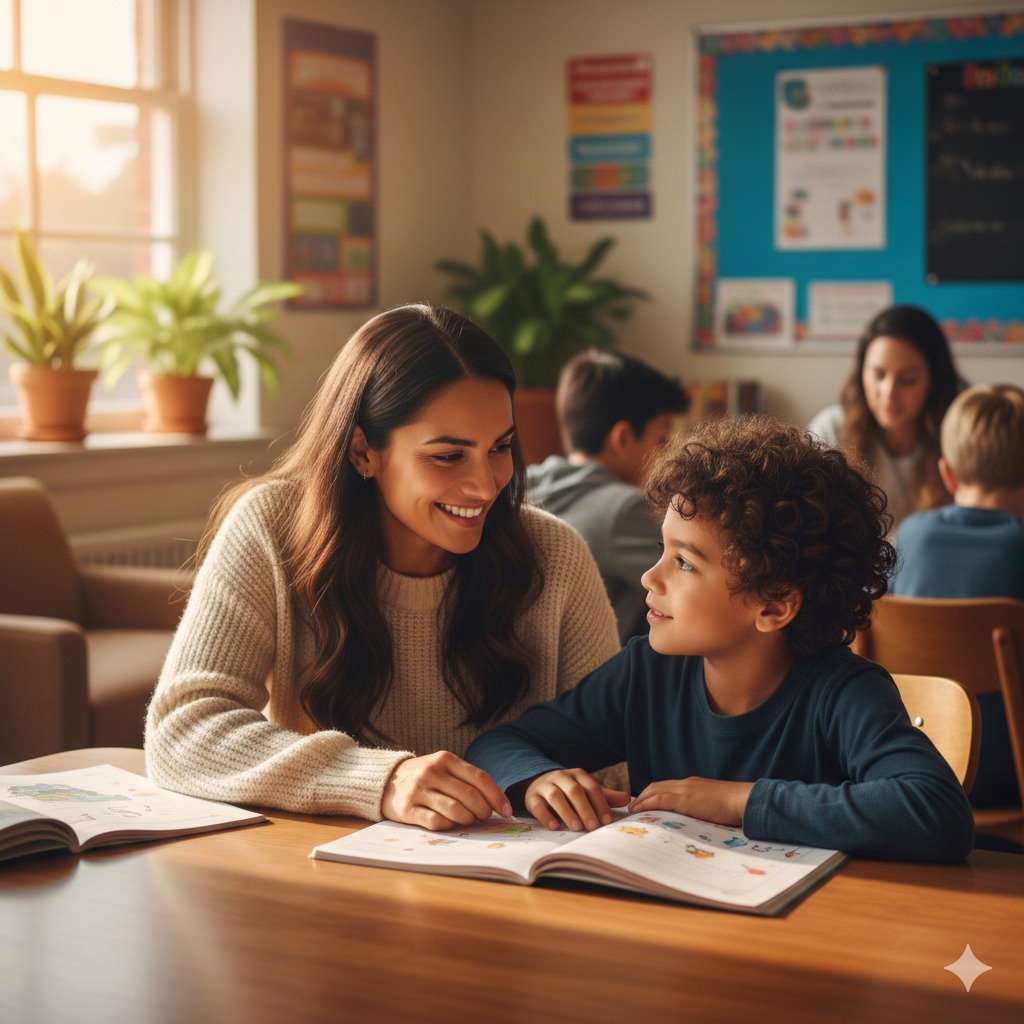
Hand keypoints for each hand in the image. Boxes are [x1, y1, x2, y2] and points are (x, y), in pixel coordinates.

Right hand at [381, 751, 511, 830]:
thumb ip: (465, 779)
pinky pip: (437, 822)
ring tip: (468, 820)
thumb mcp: (443, 768)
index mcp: (446, 759)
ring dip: (468, 819)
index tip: (507, 811)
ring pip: (456, 810)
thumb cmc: (424, 777)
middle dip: (484, 811)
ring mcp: (419, 790)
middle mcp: (432, 772)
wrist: (385, 781)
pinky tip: (450, 823)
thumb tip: (495, 802)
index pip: (479, 777)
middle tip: (485, 817)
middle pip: (470, 796)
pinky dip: (449, 826)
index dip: (496, 796)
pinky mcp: (407, 809)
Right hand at [524, 768, 631, 831]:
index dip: (600, 803)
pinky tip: (554, 826)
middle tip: (593, 827)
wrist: (539, 784)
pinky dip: (546, 816)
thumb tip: (628, 799)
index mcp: (577, 775)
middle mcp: (561, 777)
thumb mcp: (586, 791)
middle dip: (585, 809)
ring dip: (567, 812)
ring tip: (577, 828)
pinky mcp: (532, 797)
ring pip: (556, 796)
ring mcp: (545, 786)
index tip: (607, 821)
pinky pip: (538, 806)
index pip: (591, 787)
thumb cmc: (568, 791)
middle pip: (574, 791)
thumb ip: (605, 796)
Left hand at [628, 778, 752, 825]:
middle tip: (633, 806)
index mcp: (693, 784)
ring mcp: (684, 789)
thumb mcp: (714, 805)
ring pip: (654, 791)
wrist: (744, 801)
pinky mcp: (684, 799)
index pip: (667, 786)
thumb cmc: (735, 806)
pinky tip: (638, 810)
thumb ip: (703, 808)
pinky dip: (646, 804)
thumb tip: (696, 821)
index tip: (644, 801)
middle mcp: (686, 783)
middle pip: (657, 786)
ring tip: (632, 810)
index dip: (653, 793)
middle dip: (643, 795)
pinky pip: (659, 799)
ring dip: (641, 799)